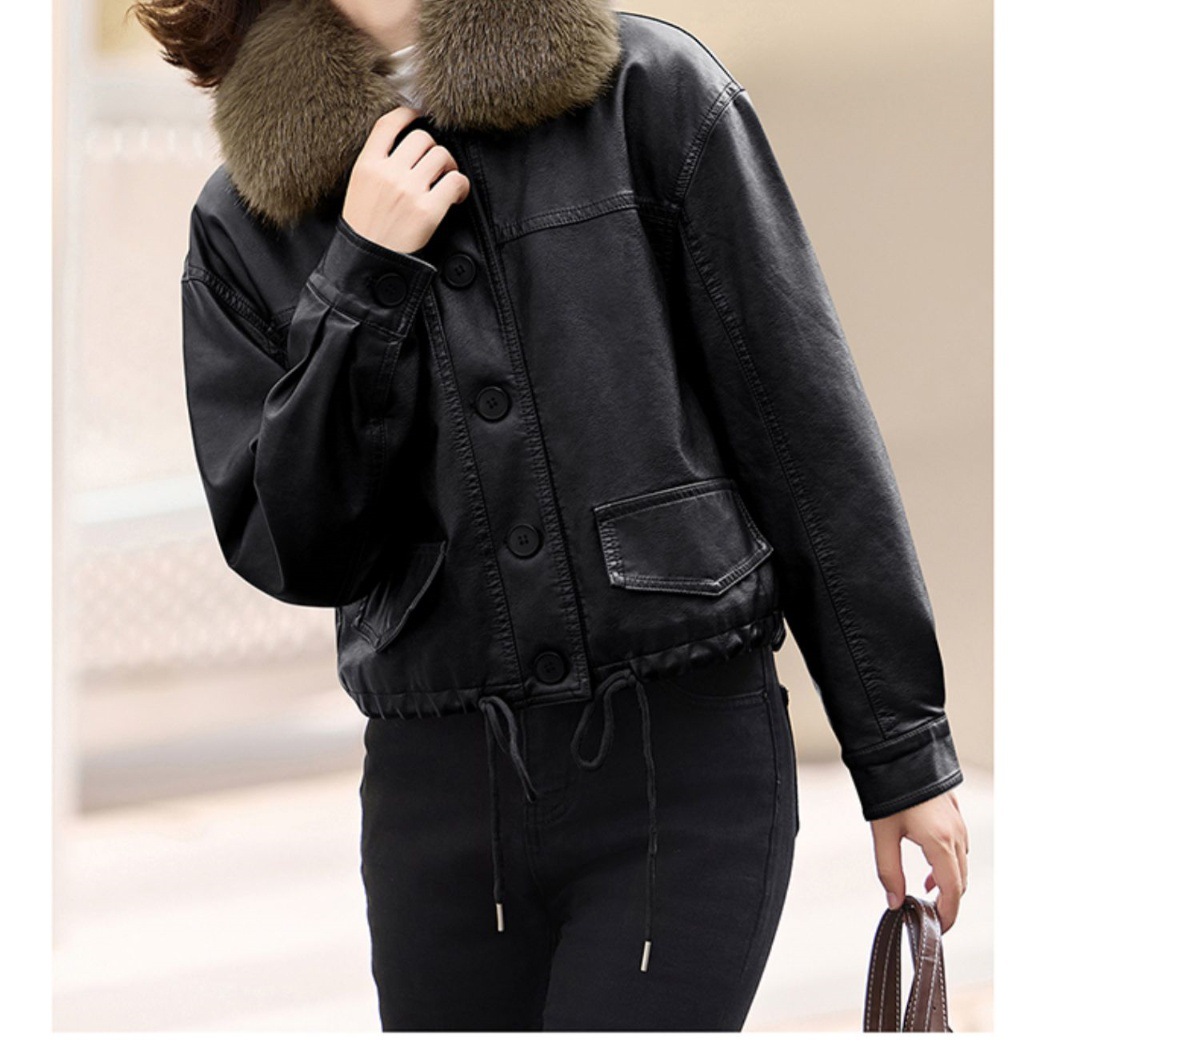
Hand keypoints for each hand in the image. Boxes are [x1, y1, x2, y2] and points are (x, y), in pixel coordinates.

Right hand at [341, 105, 470, 254]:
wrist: (368, 263)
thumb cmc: (366, 227)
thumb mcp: (359, 187)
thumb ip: (377, 163)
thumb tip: (406, 143)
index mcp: (366, 164)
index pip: (388, 123)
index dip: (408, 113)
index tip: (420, 115)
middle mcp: (387, 173)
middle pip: (422, 138)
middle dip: (434, 148)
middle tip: (437, 166)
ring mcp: (408, 191)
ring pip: (441, 156)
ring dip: (449, 166)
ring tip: (446, 181)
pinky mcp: (428, 210)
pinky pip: (455, 182)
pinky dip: (461, 186)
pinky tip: (457, 196)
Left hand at [870, 788, 967, 933]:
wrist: (900, 751)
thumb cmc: (891, 789)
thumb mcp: (883, 833)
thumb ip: (888, 871)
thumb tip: (895, 902)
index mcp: (941, 843)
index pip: (952, 892)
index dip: (947, 915)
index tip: (936, 929)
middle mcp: (956, 835)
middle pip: (960, 881)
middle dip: (948, 902)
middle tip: (929, 916)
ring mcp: (958, 823)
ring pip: (961, 864)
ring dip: (948, 882)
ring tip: (926, 891)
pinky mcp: (954, 813)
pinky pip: (959, 847)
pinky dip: (948, 863)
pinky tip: (930, 864)